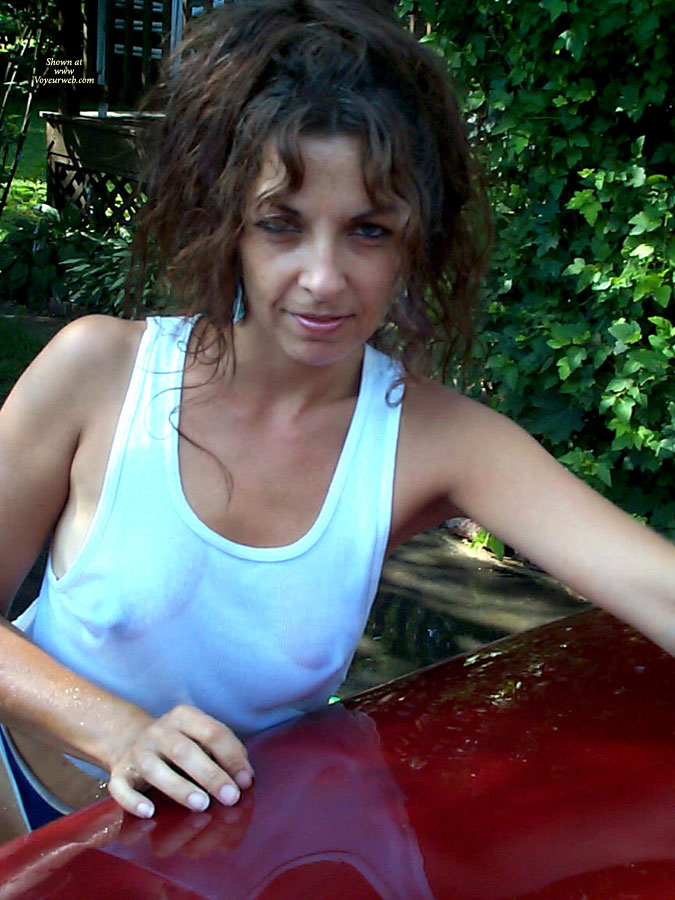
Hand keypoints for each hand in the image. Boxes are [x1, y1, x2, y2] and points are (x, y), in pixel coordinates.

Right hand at [106, 705, 253, 817]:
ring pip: (154, 768)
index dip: (231, 757)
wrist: (130, 738)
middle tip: (230, 796)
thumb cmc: (180, 743)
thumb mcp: (201, 737)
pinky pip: (121, 787)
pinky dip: (133, 801)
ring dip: (178, 787)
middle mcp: (159, 732)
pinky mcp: (119, 772)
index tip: (246, 781)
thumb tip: (246, 778)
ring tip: (201, 804)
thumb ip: (225, 751)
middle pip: (184, 750)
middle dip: (209, 774)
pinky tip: (149, 812)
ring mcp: (137, 752)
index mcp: (184, 717)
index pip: (212, 732)